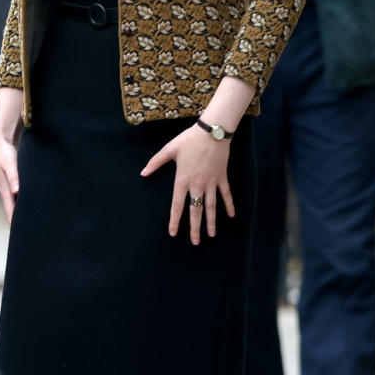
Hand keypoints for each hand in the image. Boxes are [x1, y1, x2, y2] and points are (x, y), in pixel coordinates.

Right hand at [0, 88, 23, 223]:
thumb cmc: (4, 152)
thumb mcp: (10, 164)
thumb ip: (14, 177)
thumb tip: (16, 192)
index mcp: (6, 190)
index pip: (11, 211)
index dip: (15, 224)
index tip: (20, 237)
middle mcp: (8, 190)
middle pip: (14, 211)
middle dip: (19, 223)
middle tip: (28, 236)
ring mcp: (11, 186)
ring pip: (17, 204)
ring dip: (22, 214)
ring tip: (30, 225)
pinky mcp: (15, 180)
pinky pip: (20, 196)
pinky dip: (24, 203)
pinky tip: (31, 206)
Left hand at [141, 124, 234, 244]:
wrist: (212, 132)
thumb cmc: (189, 140)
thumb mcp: (169, 149)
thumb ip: (155, 162)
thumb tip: (143, 173)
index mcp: (182, 180)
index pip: (177, 205)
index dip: (174, 220)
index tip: (173, 233)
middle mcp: (198, 185)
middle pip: (196, 211)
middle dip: (195, 228)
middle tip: (195, 242)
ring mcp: (211, 182)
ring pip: (211, 206)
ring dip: (211, 222)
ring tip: (211, 235)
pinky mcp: (222, 177)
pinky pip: (226, 194)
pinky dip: (229, 205)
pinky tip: (232, 215)